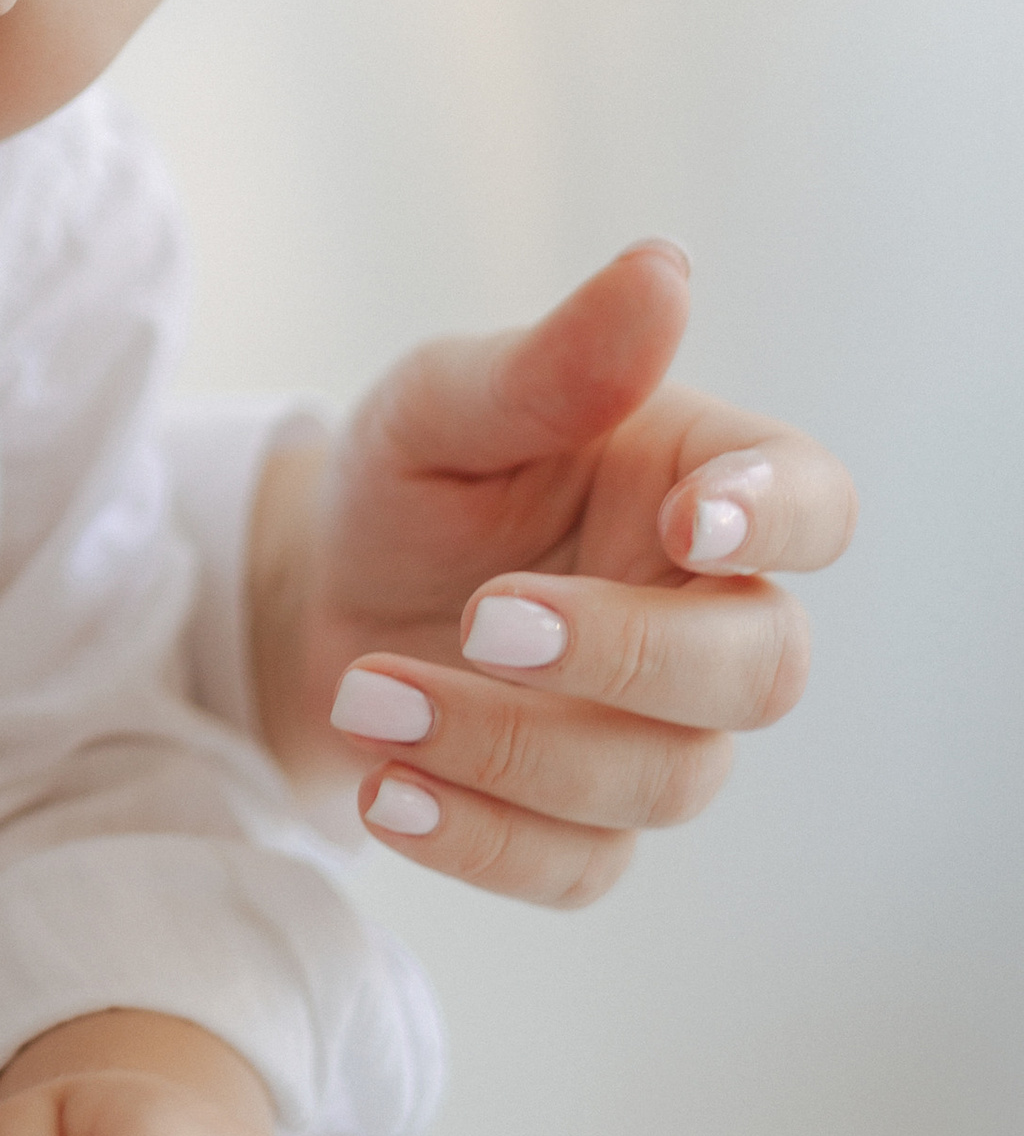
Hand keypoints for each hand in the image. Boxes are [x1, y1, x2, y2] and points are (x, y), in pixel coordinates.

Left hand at [259, 241, 857, 905]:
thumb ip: (552, 361)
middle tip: (480, 619)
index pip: (814, 509)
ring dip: (513, 748)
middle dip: (625, 656)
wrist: (321, 591)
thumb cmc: (415, 475)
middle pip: (759, 671)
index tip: (688, 521)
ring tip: (367, 691)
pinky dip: (478, 839)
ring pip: (666, 779)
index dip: (776, 523)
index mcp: (702, 488)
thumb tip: (661, 270)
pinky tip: (380, 787)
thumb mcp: (447, 400)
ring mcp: (654, 730)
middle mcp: (704, 615)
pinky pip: (578, 865)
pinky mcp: (583, 823)